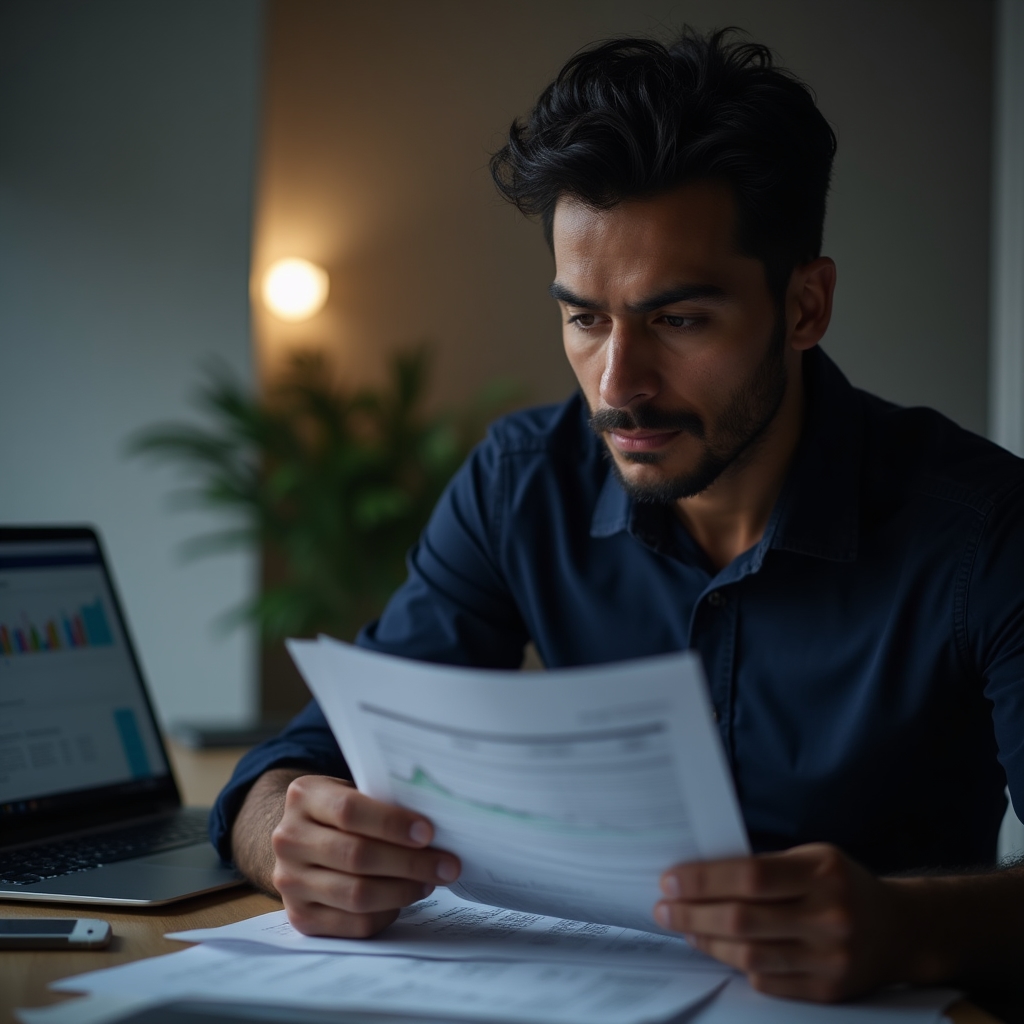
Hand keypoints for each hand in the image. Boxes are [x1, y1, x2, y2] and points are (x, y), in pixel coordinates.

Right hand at [270, 775, 460, 937]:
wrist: (301, 837)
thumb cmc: (343, 810)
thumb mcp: (355, 789)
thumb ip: (384, 799)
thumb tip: (440, 820)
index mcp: (304, 796)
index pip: (349, 811)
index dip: (392, 823)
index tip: (428, 833)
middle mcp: (289, 838)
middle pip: (356, 856)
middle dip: (410, 862)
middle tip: (447, 865)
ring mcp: (290, 881)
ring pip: (356, 894)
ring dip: (403, 890)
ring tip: (430, 881)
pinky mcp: (300, 916)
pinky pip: (353, 924)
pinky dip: (387, 913)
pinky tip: (405, 897)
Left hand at [655, 843, 897, 1001]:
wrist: (902, 930)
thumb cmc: (843, 884)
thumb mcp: (813, 858)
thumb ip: (767, 867)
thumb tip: (701, 876)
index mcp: (822, 873)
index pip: (751, 876)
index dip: (704, 880)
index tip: (669, 880)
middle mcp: (829, 917)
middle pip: (744, 920)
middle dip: (693, 914)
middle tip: (663, 908)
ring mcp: (831, 959)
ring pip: (750, 955)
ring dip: (707, 942)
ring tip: (683, 928)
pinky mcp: (829, 991)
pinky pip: (769, 981)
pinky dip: (737, 965)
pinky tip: (716, 949)